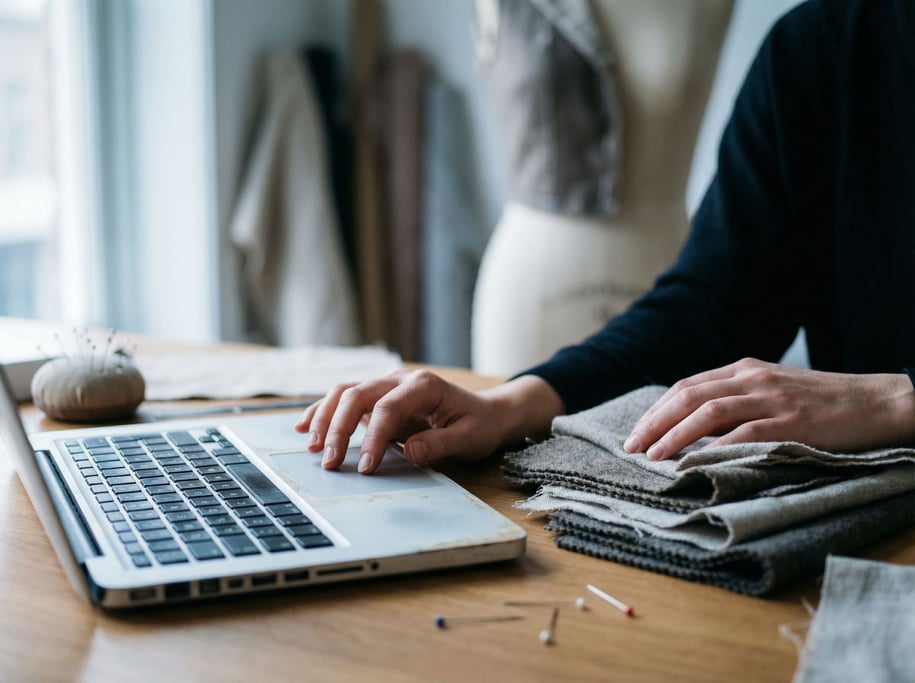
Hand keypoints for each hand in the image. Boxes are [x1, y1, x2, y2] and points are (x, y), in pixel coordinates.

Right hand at [295, 370, 562, 473]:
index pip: (388, 408)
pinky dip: (323, 411)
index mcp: (424, 385)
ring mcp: (386, 384)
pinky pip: (345, 398)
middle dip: (339, 428)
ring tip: (313, 447)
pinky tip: (305, 427)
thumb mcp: (469, 438)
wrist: (486, 412)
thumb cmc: (479, 425)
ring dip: (325, 417)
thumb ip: (440, 444)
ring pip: (345, 391)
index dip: (373, 438)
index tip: (366, 468)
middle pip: (358, 394)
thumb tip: (410, 451)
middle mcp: (400, 378)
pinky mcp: (378, 396)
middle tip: (331, 463)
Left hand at [623, 358, 914, 459]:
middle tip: (631, 448)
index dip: (656, 410)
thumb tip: (692, 427)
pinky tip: (696, 463)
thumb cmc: (821, 400)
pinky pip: (745, 433)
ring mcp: (771, 398)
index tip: (636, 433)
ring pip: (708, 412)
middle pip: (688, 396)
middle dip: (654, 423)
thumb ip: (735, 401)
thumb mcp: (771, 389)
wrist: (877, 400)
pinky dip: (716, 448)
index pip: (686, 387)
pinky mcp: (792, 422)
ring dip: (675, 435)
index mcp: (743, 370)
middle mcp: (751, 379)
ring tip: (653, 457)